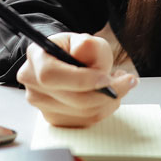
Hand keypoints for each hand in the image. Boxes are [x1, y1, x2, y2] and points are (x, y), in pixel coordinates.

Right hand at [16, 32, 138, 126]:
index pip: (51, 76)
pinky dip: (104, 108)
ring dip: (109, 101)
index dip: (82, 80)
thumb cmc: (74, 50)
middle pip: (72, 99)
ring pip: (83, 113)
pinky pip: (86, 121)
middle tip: (127, 81)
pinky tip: (107, 94)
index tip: (107, 78)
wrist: (65, 61)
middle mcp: (33, 83)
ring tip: (118, 83)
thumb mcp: (84, 40)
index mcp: (36, 57)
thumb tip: (83, 53)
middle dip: (106, 92)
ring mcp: (41, 105)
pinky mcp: (54, 119)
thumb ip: (87, 45)